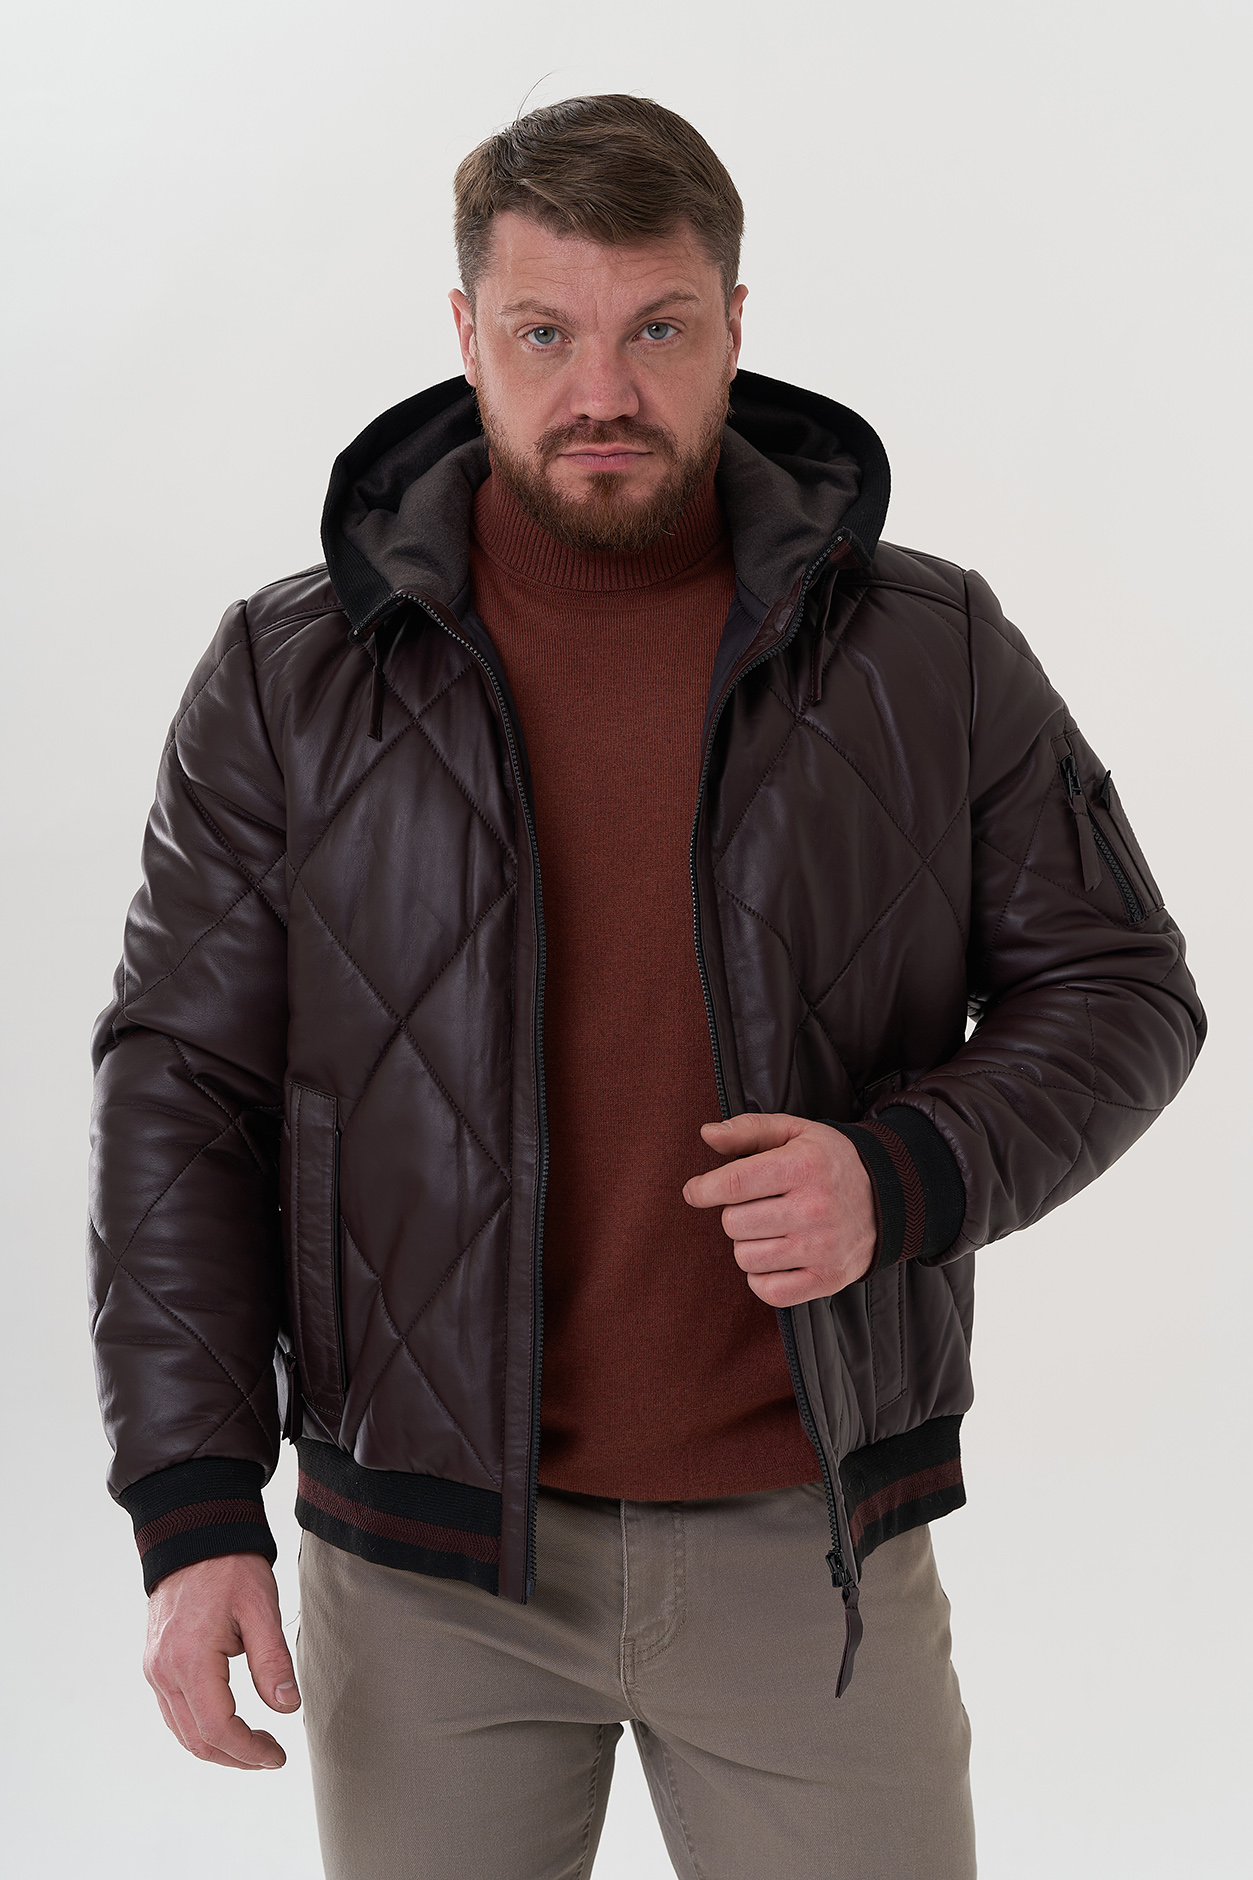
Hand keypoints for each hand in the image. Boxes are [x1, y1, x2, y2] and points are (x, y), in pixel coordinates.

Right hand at [143, 1552, 299, 1769]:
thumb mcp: (261, 1607)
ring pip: (181, 1731)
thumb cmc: (230, 1565)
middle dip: (235, 1756)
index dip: (249, 1751)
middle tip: (270, 1755)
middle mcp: (164, 1670)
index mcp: (190, 1659)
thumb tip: (286, 1707)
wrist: (194, 1534)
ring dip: (217, 1747)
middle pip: (196, 1739)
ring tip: (253, 1745)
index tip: (277, 1756)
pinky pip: (173, 1711)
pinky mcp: (155, 1663)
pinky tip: (227, 1723)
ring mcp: (155, 1668)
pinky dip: (199, 1728)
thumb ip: (272, 1660)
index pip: (218, 1729)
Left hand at [682, 1113, 876, 1305]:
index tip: (695, 1191)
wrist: (891, 1196)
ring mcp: (821, 1248)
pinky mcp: (827, 1279)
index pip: (733, 1183)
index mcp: (804, 1166)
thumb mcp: (795, 1132)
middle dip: (735, 1213)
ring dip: (748, 1244)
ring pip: (745, 1258)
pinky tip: (775, 1257)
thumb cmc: (830, 1162)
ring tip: (770, 1229)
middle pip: (734, 1223)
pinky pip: (768, 1291)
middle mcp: (814, 1208)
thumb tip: (707, 1134)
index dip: (703, 1189)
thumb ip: (748, 1129)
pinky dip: (762, 1277)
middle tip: (757, 1205)